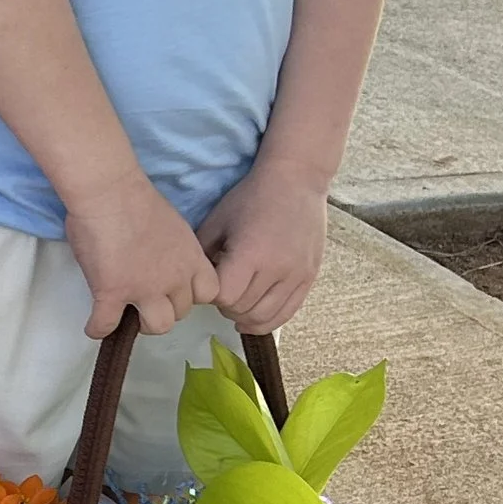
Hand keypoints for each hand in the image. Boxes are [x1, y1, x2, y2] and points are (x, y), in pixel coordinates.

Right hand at [62, 173, 218, 337]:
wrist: (110, 193)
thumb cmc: (136, 197)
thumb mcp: (171, 225)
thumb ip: (170, 249)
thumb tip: (154, 258)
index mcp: (190, 258)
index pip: (210, 292)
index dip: (193, 294)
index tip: (177, 288)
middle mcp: (174, 278)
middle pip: (182, 313)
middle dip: (166, 309)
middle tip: (146, 299)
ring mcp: (143, 289)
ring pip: (157, 326)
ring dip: (142, 323)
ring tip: (126, 314)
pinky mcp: (112, 294)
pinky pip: (106, 325)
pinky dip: (99, 328)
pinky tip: (94, 325)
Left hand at [198, 161, 328, 334]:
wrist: (297, 181)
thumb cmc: (251, 198)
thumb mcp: (217, 221)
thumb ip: (203, 255)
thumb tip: (193, 283)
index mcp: (250, 254)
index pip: (223, 296)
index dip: (210, 294)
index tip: (209, 282)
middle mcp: (277, 269)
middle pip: (242, 308)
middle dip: (225, 305)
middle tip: (220, 292)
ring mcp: (296, 276)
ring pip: (264, 317)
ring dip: (244, 316)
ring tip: (235, 304)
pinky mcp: (309, 278)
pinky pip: (287, 313)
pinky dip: (267, 321)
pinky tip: (252, 318)